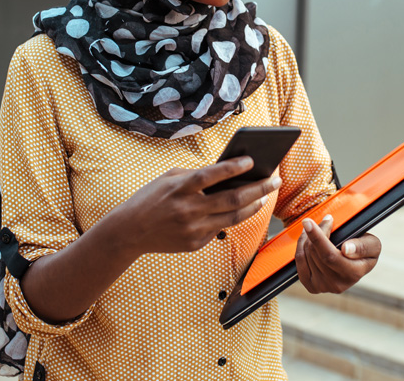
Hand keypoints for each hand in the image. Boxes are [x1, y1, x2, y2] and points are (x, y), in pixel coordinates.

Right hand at [114, 156, 281, 255]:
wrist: (129, 231)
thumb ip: (195, 175)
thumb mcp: (169, 178)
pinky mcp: (195, 244)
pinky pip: (220, 230)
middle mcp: (189, 209)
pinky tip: (243, 209)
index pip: (213, 175)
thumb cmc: (151, 198)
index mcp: (180, 188)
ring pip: (233, 217)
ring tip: (265, 196)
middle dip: (259, 188)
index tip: (252, 160)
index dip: (234, 167)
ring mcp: (193, 229)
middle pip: (233, 199)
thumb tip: (227, 172)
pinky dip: (232, 218)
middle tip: (274, 180)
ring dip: (254, 205)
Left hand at [295, 214, 380, 293]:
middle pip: (315, 252)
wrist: (356, 266)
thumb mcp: (372, 245)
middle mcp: (336, 284)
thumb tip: (347, 249)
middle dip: (315, 232)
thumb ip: (362, 246)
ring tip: (317, 229)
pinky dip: (301, 246)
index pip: (330, 255)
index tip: (308, 222)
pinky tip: (307, 238)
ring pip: (305, 255)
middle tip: (324, 220)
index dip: (317, 238)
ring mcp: (322, 287)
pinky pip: (299, 261)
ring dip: (307, 237)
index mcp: (352, 274)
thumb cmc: (364, 251)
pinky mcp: (311, 285)